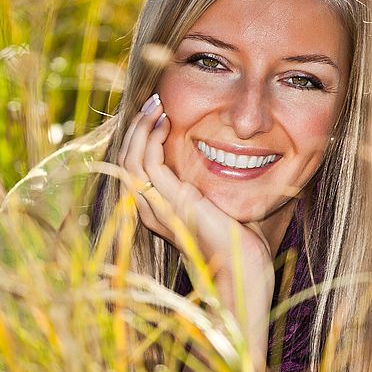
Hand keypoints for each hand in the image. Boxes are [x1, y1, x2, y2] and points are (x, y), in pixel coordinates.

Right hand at [117, 92, 275, 371]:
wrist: (244, 270)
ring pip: (130, 159)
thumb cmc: (240, 243)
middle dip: (137, 128)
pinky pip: (146, 164)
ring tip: (155, 105)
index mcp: (159, 211)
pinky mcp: (169, 203)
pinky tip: (165, 123)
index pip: (137, 168)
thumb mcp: (220, 205)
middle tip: (152, 101)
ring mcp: (156, 208)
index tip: (158, 114)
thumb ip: (211, 186)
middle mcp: (150, 210)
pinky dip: (151, 140)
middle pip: (126, 160)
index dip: (142, 139)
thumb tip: (229, 155)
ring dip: (141, 128)